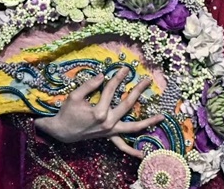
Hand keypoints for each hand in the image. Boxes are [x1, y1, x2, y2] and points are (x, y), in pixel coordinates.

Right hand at [33, 67, 164, 157]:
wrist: (62, 131)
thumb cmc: (68, 112)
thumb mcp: (75, 96)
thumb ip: (89, 85)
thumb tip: (103, 76)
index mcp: (100, 112)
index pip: (111, 90)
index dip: (118, 77)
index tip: (125, 68)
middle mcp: (108, 123)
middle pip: (128, 104)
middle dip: (138, 91)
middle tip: (147, 80)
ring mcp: (110, 131)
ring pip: (132, 127)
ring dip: (148, 122)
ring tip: (162, 117)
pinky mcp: (109, 136)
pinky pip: (122, 145)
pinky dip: (132, 151)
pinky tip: (143, 154)